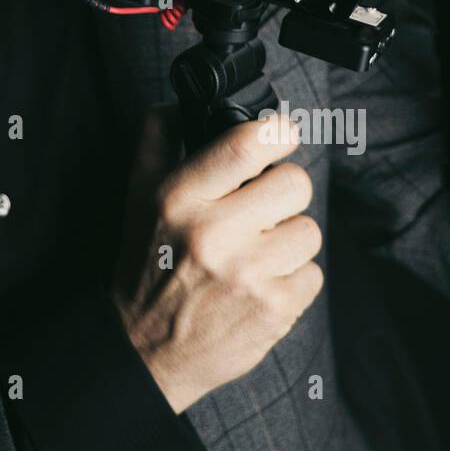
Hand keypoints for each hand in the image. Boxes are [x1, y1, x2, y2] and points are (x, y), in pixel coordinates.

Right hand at [110, 104, 322, 414]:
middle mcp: (213, 234)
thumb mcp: (138, 194)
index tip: (282, 134)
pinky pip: (313, 274)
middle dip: (283, 191)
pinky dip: (292, 278)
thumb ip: (158, 138)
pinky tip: (261, 283)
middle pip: (295, 183)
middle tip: (262, 206)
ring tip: (257, 250)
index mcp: (179, 198)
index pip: (246, 145)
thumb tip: (183, 101)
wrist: (146, 349)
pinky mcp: (274, 311)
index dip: (278, 132)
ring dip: (289, 239)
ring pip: (309, 230)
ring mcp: (248, 275)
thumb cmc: (147, 264)